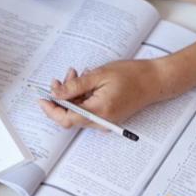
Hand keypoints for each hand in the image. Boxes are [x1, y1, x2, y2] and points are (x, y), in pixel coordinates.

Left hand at [39, 60, 166, 127]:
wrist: (154, 81)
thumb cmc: (131, 75)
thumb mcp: (99, 75)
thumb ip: (75, 86)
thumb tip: (56, 94)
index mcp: (98, 111)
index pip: (66, 119)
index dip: (50, 109)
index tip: (41, 98)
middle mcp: (101, 121)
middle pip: (70, 116)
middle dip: (61, 97)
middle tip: (61, 78)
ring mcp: (105, 121)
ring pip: (78, 112)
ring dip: (72, 95)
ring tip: (75, 74)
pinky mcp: (108, 117)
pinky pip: (88, 110)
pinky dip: (82, 97)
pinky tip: (85, 82)